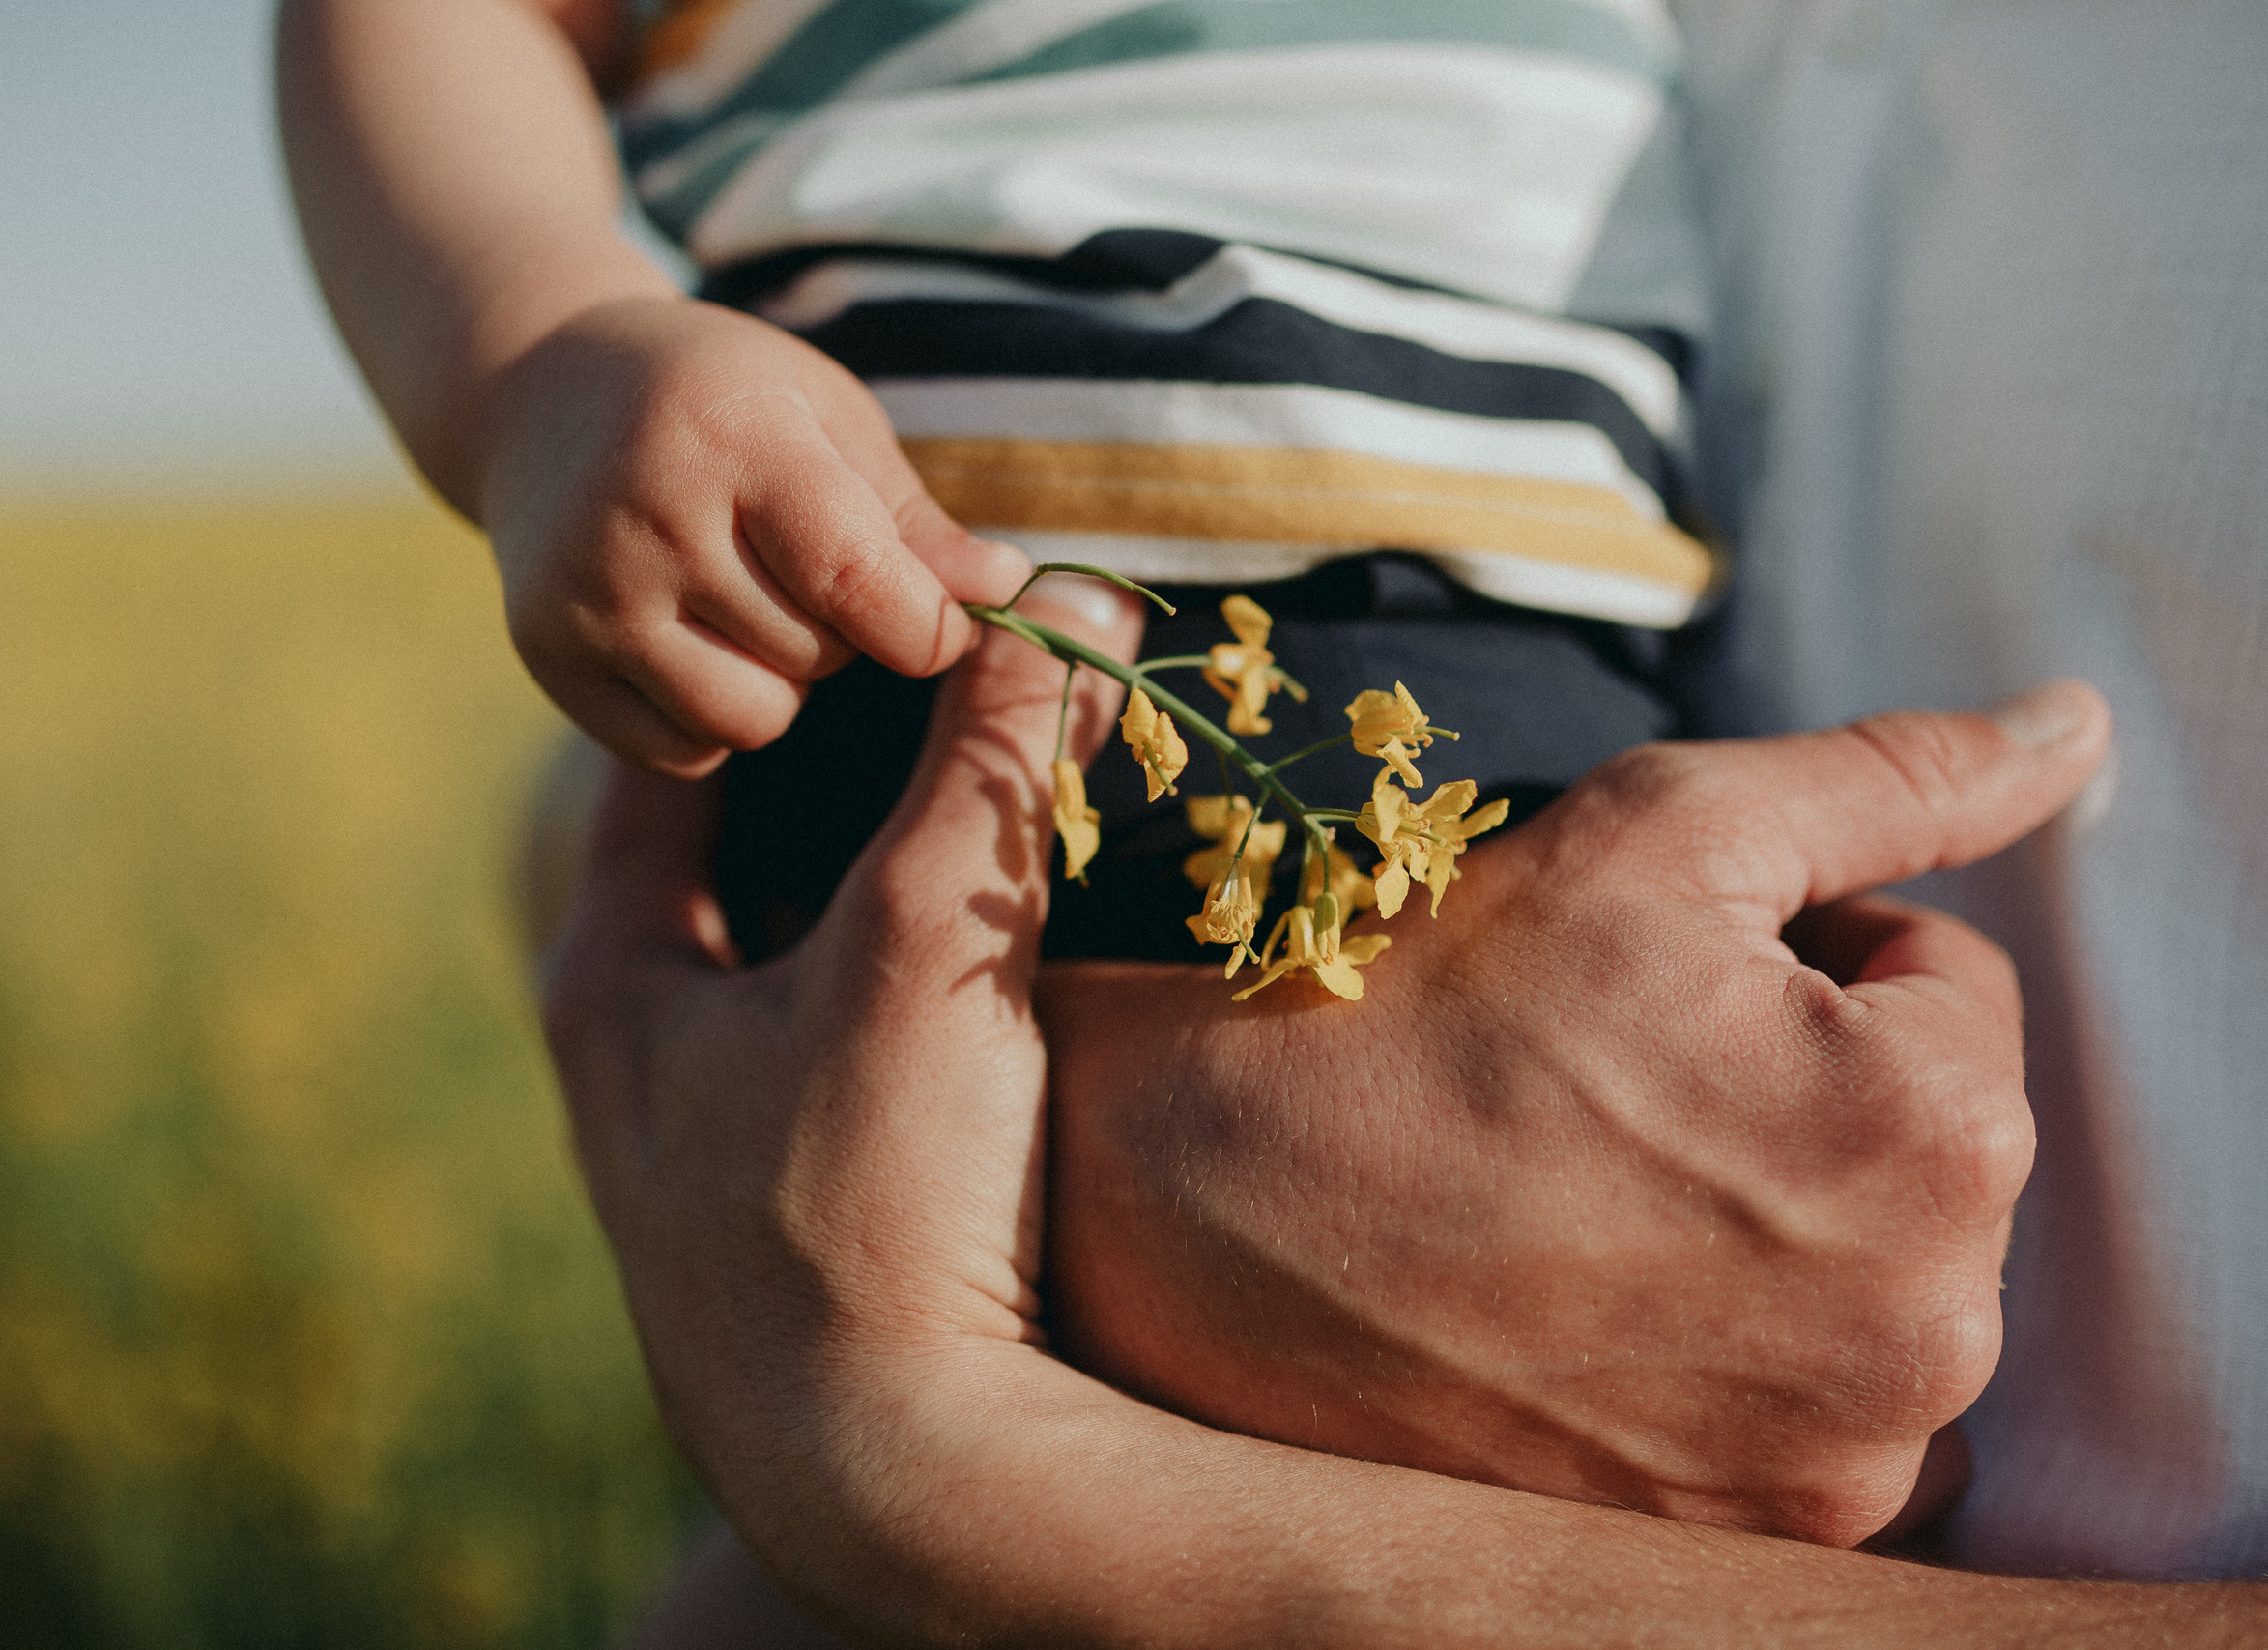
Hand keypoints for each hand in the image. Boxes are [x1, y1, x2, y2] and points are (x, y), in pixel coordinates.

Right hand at [479, 293, 1028, 775]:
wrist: (543, 388)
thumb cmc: (728, 404)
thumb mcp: (831, 423)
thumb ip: (916, 525)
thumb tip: (1007, 594)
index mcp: (736, 438)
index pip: (859, 583)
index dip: (927, 626)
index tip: (940, 620)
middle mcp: (648, 518)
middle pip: (818, 657)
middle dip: (843, 634)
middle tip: (800, 571)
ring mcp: (588, 595)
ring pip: (752, 719)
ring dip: (781, 685)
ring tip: (751, 608)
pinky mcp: (548, 657)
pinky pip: (682, 751)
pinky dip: (710, 719)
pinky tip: (692, 643)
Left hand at [543, 576, 1141, 1635]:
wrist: (897, 1477)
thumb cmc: (873, 1200)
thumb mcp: (923, 949)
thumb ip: (990, 768)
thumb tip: (1072, 604)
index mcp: (613, 975)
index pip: (678, 752)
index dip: (783, 671)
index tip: (885, 612)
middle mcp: (635, 1063)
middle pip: (740, 860)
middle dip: (852, 780)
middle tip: (965, 701)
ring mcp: (707, 1155)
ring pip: (794, 967)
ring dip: (884, 895)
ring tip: (997, 822)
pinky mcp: (789, 1228)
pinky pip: (840, 1064)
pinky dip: (907, 1002)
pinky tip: (998, 995)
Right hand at [1038, 682, 2113, 1547]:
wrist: (1210, 1215)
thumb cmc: (1433, 999)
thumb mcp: (1665, 831)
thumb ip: (1896, 779)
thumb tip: (2074, 728)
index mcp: (1938, 1139)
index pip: (1955, 985)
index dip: (1809, 952)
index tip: (1662, 982)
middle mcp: (1930, 1336)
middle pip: (1932, 1143)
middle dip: (1816, 1089)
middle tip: (1625, 1080)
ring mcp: (1838, 1466)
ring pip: (1884, 1275)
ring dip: (1793, 1223)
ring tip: (1608, 1191)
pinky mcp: (1753, 1542)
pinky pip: (1824, 1409)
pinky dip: (1752, 1354)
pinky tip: (1612, 1302)